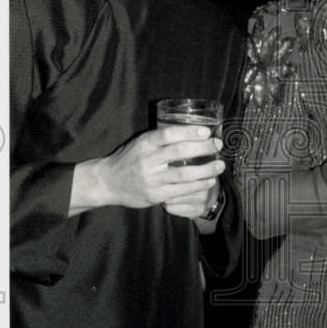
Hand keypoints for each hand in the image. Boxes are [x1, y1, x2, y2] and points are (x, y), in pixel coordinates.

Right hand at [69, 125, 223, 215]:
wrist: (107, 182)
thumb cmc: (128, 159)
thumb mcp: (140, 143)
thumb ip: (160, 139)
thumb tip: (191, 132)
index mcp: (144, 143)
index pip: (168, 134)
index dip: (189, 132)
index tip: (207, 131)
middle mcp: (148, 160)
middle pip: (179, 152)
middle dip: (203, 148)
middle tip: (218, 145)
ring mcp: (151, 179)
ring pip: (183, 175)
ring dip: (205, 170)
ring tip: (219, 166)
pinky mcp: (154, 195)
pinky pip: (180, 191)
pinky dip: (197, 186)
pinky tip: (208, 182)